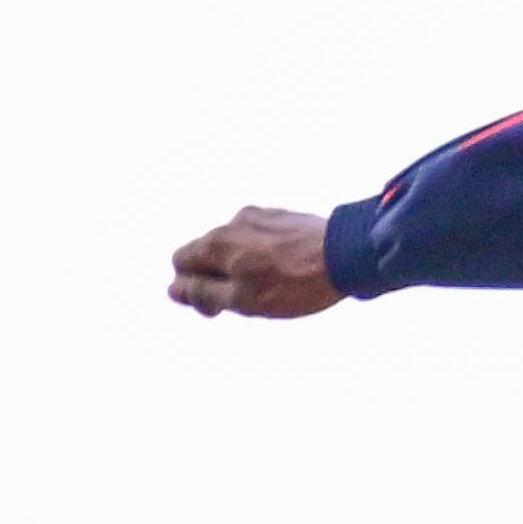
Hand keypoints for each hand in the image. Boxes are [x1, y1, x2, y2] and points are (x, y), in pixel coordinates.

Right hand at [168, 207, 343, 321]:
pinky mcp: (283, 216)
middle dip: (216, 278)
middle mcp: (233, 222)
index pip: (180, 262)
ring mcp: (260, 216)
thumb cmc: (294, 283)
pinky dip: (261, 255)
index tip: (218, 307)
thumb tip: (174, 289)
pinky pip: (258, 237)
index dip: (191, 288)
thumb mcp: (243, 300)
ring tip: (272, 287)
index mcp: (217, 242)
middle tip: (245, 301)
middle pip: (206, 252)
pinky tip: (286, 270)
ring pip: (234, 245)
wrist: (347, 254)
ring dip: (241, 266)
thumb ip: (204, 293)